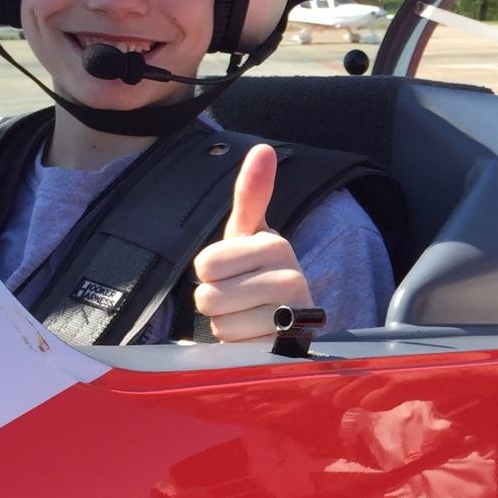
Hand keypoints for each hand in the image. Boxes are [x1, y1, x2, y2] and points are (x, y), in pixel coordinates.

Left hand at [193, 144, 314, 341]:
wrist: (290, 321)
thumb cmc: (259, 272)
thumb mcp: (249, 234)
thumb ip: (251, 194)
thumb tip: (262, 149)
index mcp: (276, 245)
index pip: (205, 264)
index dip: (209, 272)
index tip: (233, 271)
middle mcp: (292, 277)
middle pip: (209, 296)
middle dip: (216, 302)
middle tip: (239, 298)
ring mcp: (292, 315)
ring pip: (221, 324)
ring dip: (227, 326)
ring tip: (249, 316)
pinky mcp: (287, 347)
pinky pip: (235, 348)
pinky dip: (238, 346)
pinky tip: (256, 336)